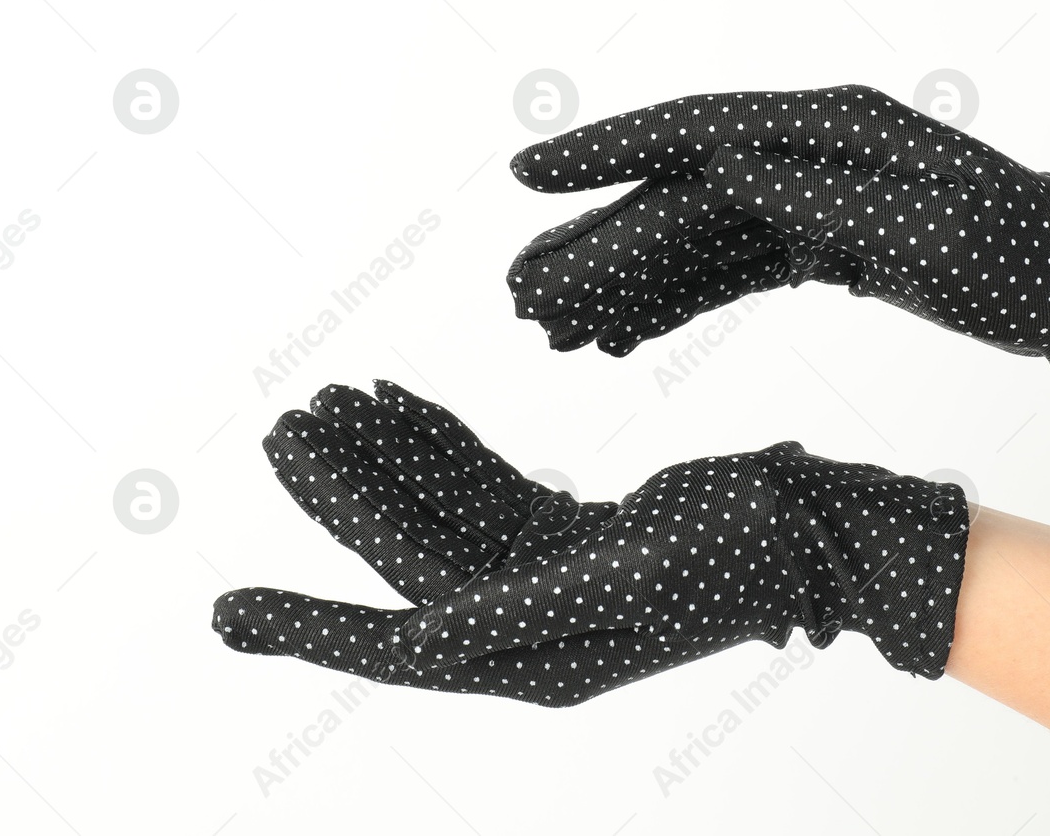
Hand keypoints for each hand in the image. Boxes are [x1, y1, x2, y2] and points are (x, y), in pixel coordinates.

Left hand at [213, 383, 969, 705]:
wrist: (823, 525)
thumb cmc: (746, 551)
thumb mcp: (637, 572)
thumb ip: (527, 605)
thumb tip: (426, 632)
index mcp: (540, 650)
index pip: (403, 634)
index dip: (312, 626)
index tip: (227, 616)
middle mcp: (533, 621)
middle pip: (410, 556)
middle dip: (345, 497)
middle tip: (284, 433)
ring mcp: (552, 575)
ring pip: (441, 514)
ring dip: (388, 458)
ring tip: (332, 398)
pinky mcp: (574, 533)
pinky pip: (486, 487)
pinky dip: (444, 446)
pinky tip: (407, 403)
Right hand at [507, 84, 1049, 390]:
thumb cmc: (1028, 256)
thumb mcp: (933, 228)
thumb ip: (824, 193)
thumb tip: (728, 161)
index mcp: (834, 131)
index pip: (699, 133)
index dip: (609, 152)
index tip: (531, 174)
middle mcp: (812, 154)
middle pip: (682, 195)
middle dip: (601, 245)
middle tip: (525, 297)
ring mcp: (815, 198)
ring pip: (699, 239)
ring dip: (630, 284)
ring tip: (560, 331)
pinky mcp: (826, 243)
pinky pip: (734, 269)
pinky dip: (681, 301)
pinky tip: (629, 334)